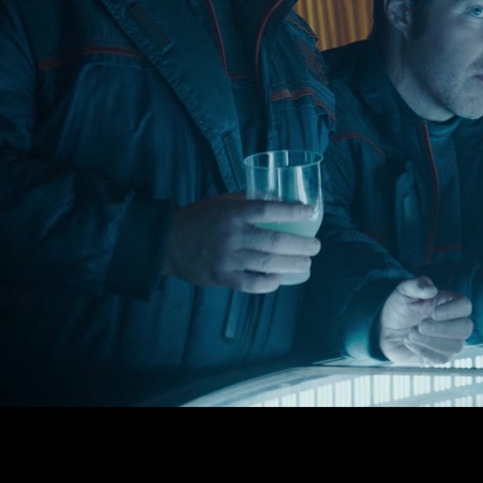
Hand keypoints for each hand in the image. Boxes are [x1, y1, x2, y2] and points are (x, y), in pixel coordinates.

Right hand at [160, 193, 320, 292]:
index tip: (310, 212)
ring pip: (268, 264)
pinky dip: (269, 283)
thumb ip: (247, 200)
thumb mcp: (221, 201)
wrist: (166, 243)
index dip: (292, 211)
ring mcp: (227, 259)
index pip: (268, 210)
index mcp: (232, 212)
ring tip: (307, 263)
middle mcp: (232, 235)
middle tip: (316, 246)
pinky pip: (252, 284)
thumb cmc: (198, 218)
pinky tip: (280, 278)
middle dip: (301, 245)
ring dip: (292, 264)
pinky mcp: (222, 278)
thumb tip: (278, 198)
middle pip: (275, 241)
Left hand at [378, 276, 473, 364]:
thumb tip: (431, 289)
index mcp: (450, 303)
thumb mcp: (403, 291)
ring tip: (411, 334)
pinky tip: (411, 343)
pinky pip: (442, 359)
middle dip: (442, 329)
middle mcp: (455, 322)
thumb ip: (416, 285)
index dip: (452, 311)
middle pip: (466, 328)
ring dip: (430, 341)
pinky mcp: (441, 357)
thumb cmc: (400, 307)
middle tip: (420, 326)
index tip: (433, 313)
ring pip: (455, 346)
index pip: (465, 306)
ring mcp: (450, 341)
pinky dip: (424, 351)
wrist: (388, 330)